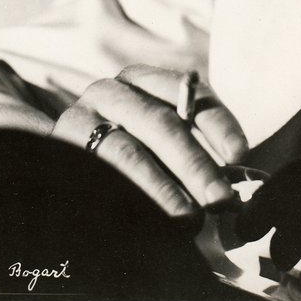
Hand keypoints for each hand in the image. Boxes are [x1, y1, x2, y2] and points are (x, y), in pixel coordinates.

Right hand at [52, 64, 247, 220]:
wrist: (67, 168)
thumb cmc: (133, 158)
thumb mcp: (165, 147)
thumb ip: (198, 157)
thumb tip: (235, 191)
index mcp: (145, 80)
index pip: (190, 93)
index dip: (218, 123)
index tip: (241, 154)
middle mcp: (112, 91)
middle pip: (161, 122)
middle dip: (195, 163)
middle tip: (221, 199)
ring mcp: (81, 118)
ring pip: (128, 151)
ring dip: (163, 188)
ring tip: (189, 218)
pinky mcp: (60, 149)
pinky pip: (99, 174)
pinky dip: (129, 198)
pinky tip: (149, 220)